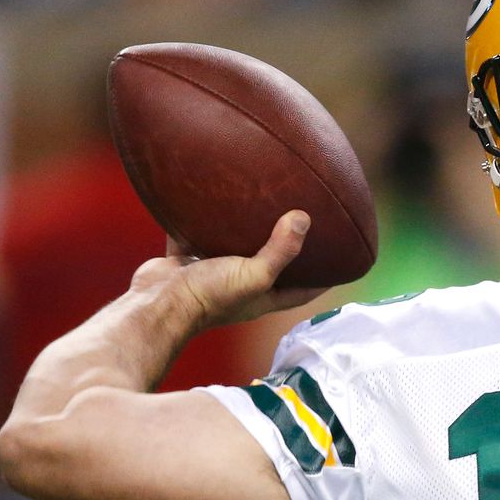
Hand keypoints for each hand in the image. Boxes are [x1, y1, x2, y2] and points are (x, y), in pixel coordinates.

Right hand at [130, 210, 328, 330]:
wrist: (156, 303)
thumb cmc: (209, 297)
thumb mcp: (254, 275)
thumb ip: (279, 250)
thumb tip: (304, 218)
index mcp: (264, 296)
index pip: (304, 288)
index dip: (325, 276)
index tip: (343, 258)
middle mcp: (241, 285)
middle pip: (271, 264)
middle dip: (286, 245)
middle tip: (304, 219)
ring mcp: (213, 271)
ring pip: (235, 246)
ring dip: (246, 230)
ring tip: (262, 201)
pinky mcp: (188, 259)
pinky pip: (199, 234)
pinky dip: (204, 219)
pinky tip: (212, 196)